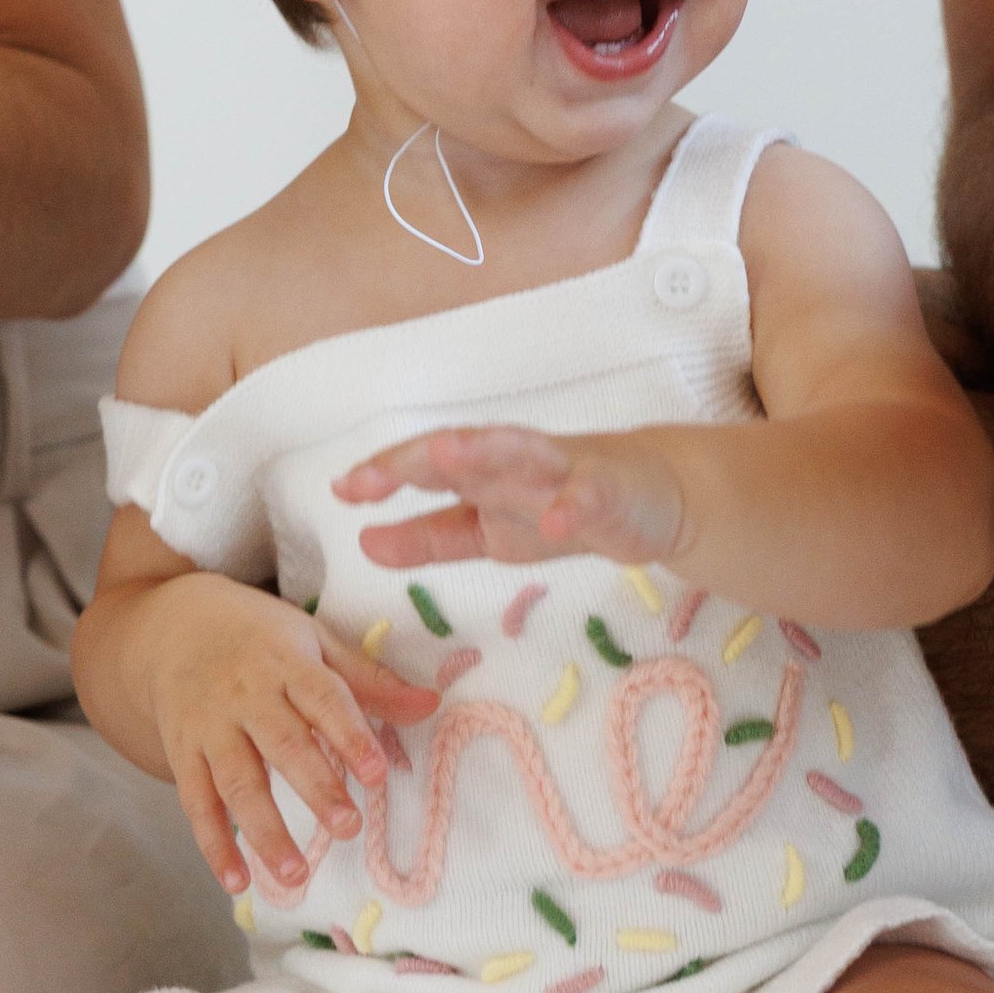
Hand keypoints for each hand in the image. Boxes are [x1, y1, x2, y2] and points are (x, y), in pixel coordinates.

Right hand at [144, 578, 442, 898]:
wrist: (176, 627)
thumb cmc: (263, 640)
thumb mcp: (316, 642)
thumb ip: (370, 680)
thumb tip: (432, 703)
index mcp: (287, 663)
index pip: (322, 699)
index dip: (349, 735)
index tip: (376, 773)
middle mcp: (246, 696)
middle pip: (282, 746)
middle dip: (315, 788)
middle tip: (348, 828)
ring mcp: (210, 728)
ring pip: (237, 783)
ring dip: (265, 830)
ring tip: (296, 873)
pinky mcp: (183, 754)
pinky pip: (196, 803)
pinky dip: (214, 844)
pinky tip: (237, 880)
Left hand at [336, 424, 687, 571]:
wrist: (652, 497)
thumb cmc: (560, 505)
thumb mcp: (487, 531)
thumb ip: (429, 537)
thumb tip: (362, 542)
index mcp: (482, 470)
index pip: (425, 465)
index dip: (384, 472)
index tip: (341, 488)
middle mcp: (515, 461)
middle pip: (461, 450)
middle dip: (416, 458)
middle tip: (373, 474)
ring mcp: (564, 471)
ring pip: (521, 453)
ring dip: (484, 451)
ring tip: (445, 455)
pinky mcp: (612, 490)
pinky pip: (590, 495)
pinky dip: (573, 504)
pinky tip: (557, 520)